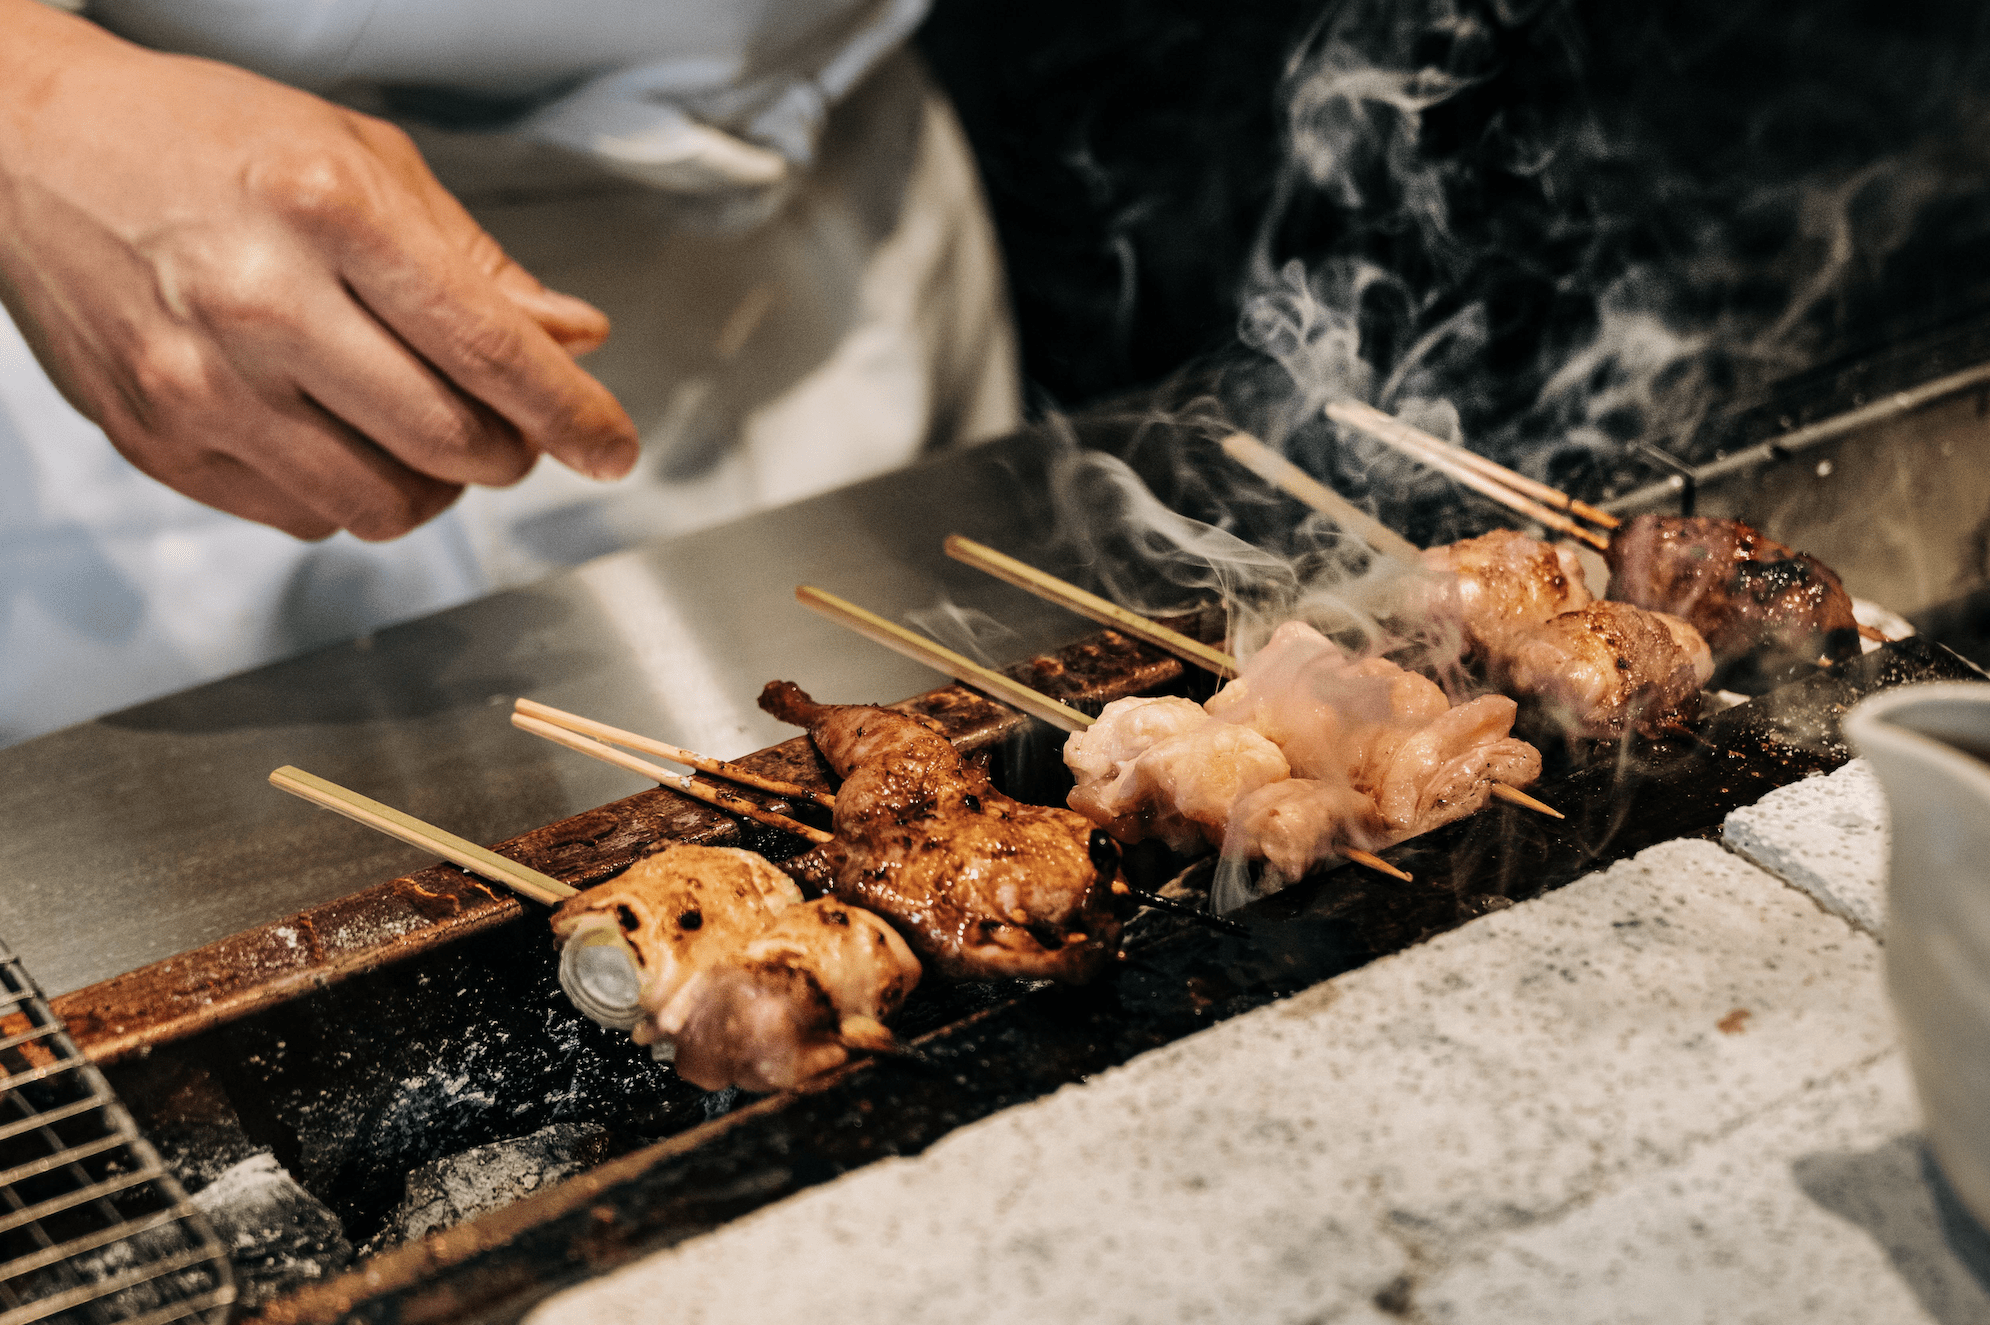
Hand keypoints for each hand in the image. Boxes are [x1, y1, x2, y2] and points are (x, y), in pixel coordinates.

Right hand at [0, 1, 638, 540]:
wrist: (24, 149)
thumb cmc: (205, 141)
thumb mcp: (361, 159)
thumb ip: (476, 262)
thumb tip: (574, 338)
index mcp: (325, 211)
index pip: (490, 350)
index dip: (573, 414)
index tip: (613, 447)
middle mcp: (260, 302)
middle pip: (451, 443)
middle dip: (510, 451)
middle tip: (510, 428)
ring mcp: (202, 384)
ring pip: (384, 505)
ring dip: (436, 487)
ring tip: (422, 431)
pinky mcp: (160, 443)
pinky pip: (305, 517)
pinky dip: (350, 493)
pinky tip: (336, 435)